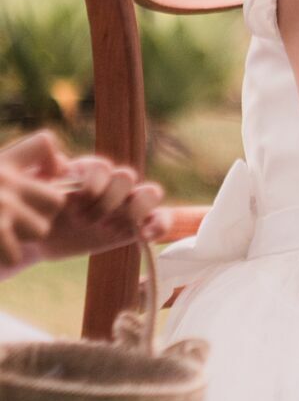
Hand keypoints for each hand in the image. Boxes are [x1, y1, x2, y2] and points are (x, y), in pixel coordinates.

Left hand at [0, 133, 167, 276]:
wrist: (43, 237)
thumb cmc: (39, 208)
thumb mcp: (35, 188)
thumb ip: (46, 171)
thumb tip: (62, 163)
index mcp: (90, 169)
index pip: (103, 168)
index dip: (90, 188)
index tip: (72, 207)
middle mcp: (112, 182)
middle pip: (127, 177)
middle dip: (107, 202)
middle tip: (86, 222)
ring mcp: (127, 203)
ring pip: (151, 192)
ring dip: (133, 211)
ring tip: (108, 229)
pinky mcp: (137, 225)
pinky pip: (161, 218)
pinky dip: (159, 224)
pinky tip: (144, 237)